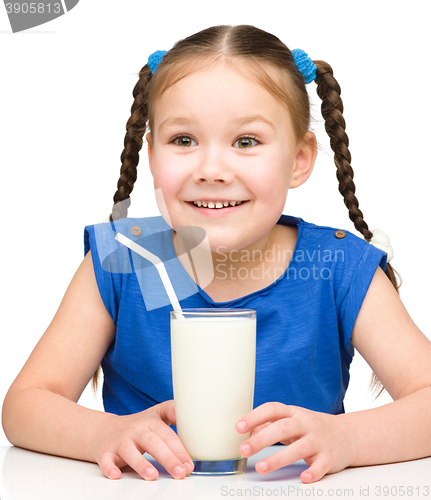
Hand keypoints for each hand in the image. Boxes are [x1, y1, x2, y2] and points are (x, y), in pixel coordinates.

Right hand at [92, 400, 193, 479]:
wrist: (105, 430)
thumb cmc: (137, 425)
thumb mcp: (156, 414)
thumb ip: (173, 412)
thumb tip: (193, 417)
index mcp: (150, 422)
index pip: (167, 435)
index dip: (180, 450)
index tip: (189, 465)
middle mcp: (135, 431)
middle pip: (152, 443)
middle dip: (168, 458)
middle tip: (180, 473)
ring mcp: (120, 442)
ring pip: (130, 452)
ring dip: (141, 464)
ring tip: (153, 476)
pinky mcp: (105, 453)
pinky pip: (106, 461)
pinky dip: (110, 468)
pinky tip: (116, 474)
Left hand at [236, 403, 354, 482]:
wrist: (347, 435)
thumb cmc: (311, 428)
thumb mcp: (291, 421)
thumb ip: (270, 425)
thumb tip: (248, 431)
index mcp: (294, 413)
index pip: (272, 409)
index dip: (254, 416)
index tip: (238, 427)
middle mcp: (306, 424)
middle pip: (282, 428)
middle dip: (261, 439)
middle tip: (243, 449)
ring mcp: (318, 440)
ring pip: (298, 448)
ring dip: (278, 458)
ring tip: (261, 468)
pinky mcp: (329, 458)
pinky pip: (320, 466)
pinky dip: (312, 472)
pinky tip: (303, 478)